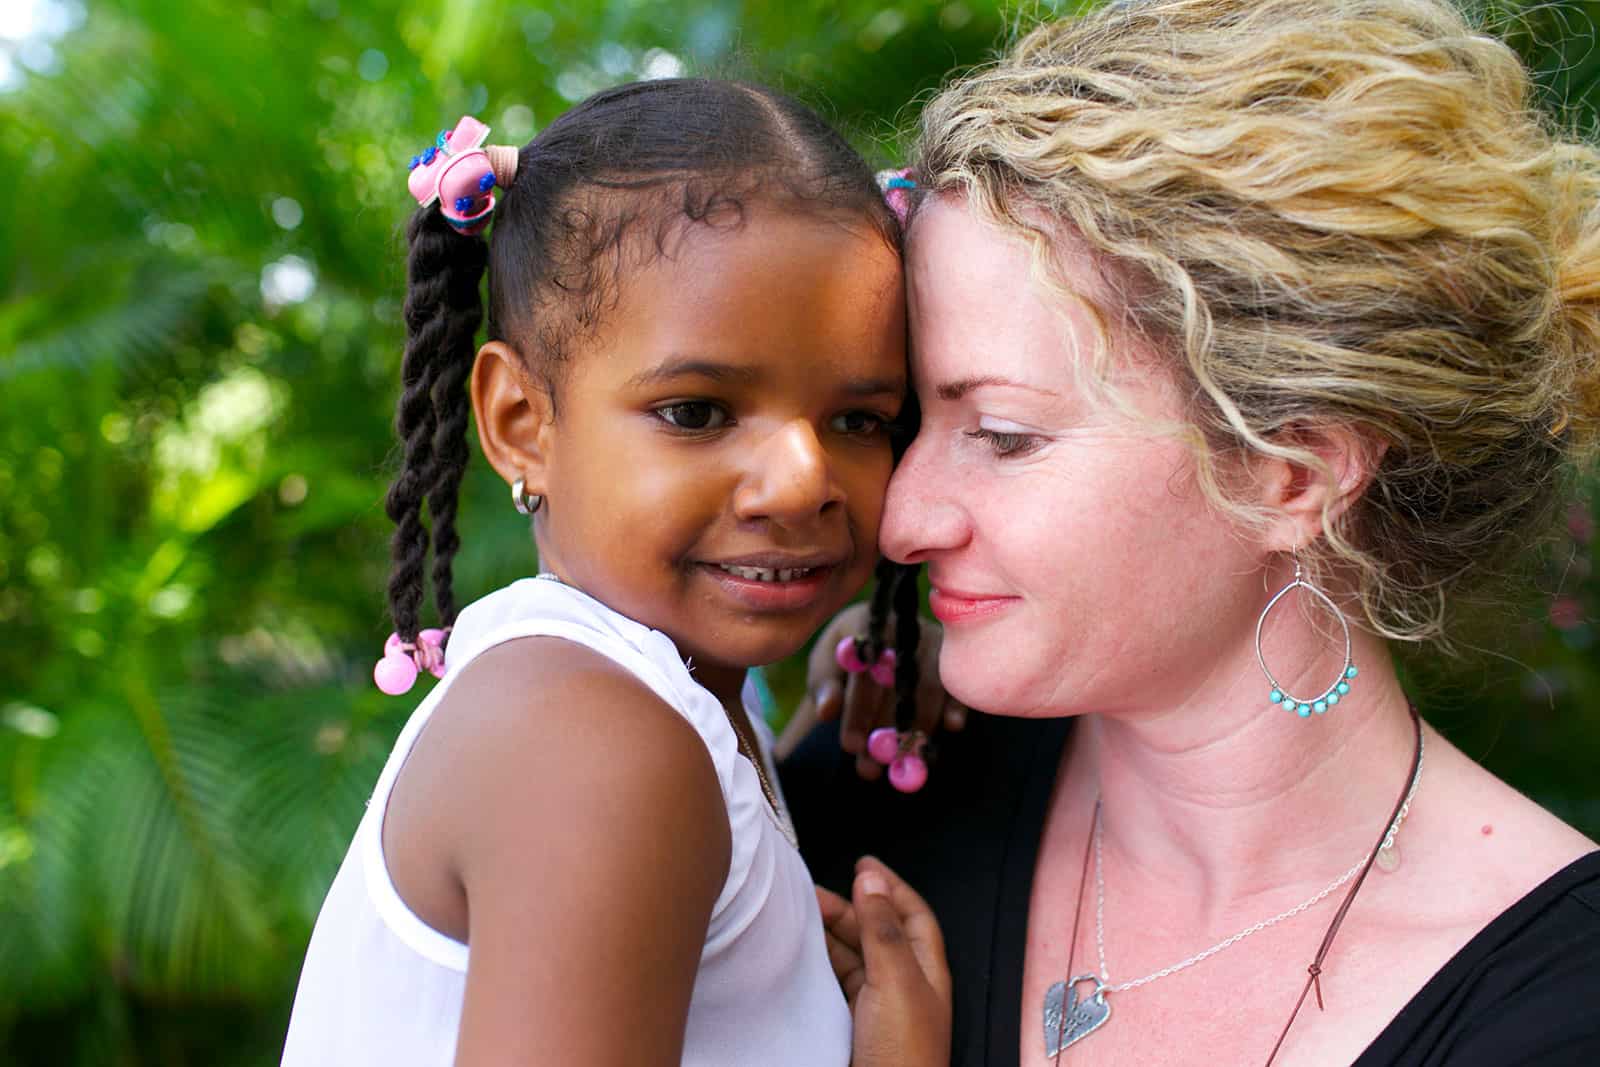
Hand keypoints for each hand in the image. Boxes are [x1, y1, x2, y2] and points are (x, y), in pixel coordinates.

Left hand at [775, 602, 967, 777]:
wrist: (875, 640)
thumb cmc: (846, 658)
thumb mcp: (825, 668)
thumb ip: (823, 687)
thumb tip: (827, 710)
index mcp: (867, 624)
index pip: (865, 671)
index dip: (858, 711)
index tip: (850, 746)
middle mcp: (904, 627)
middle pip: (900, 681)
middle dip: (887, 728)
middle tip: (874, 765)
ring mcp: (934, 639)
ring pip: (931, 685)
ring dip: (917, 727)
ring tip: (902, 762)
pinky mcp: (955, 654)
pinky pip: (958, 680)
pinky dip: (957, 703)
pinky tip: (952, 726)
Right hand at [817, 858, 951, 1066]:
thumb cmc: (904, 1056)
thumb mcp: (896, 981)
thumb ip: (882, 930)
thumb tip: (871, 879)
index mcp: (927, 970)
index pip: (913, 914)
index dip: (889, 886)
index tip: (863, 863)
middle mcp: (906, 985)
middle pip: (879, 932)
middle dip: (852, 906)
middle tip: (816, 891)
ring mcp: (880, 1007)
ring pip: (856, 957)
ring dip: (833, 933)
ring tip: (804, 917)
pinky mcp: (855, 1027)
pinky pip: (839, 983)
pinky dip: (822, 964)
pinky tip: (805, 958)